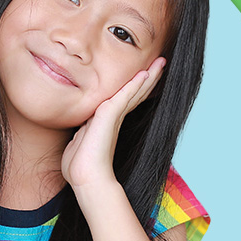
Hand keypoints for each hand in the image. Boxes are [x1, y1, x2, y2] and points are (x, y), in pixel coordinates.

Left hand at [61, 57, 165, 189]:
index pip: (126, 100)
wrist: (85, 177)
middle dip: (148, 78)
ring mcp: (114, 117)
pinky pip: (125, 95)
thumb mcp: (79, 141)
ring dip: (148, 76)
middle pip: (135, 93)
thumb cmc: (79, 165)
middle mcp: (114, 119)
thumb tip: (80, 129)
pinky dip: (135, 84)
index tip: (145, 75)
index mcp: (108, 123)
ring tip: (161, 63)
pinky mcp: (110, 115)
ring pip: (134, 91)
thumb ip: (83, 131)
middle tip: (161, 64)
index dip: (136, 88)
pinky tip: (145, 74)